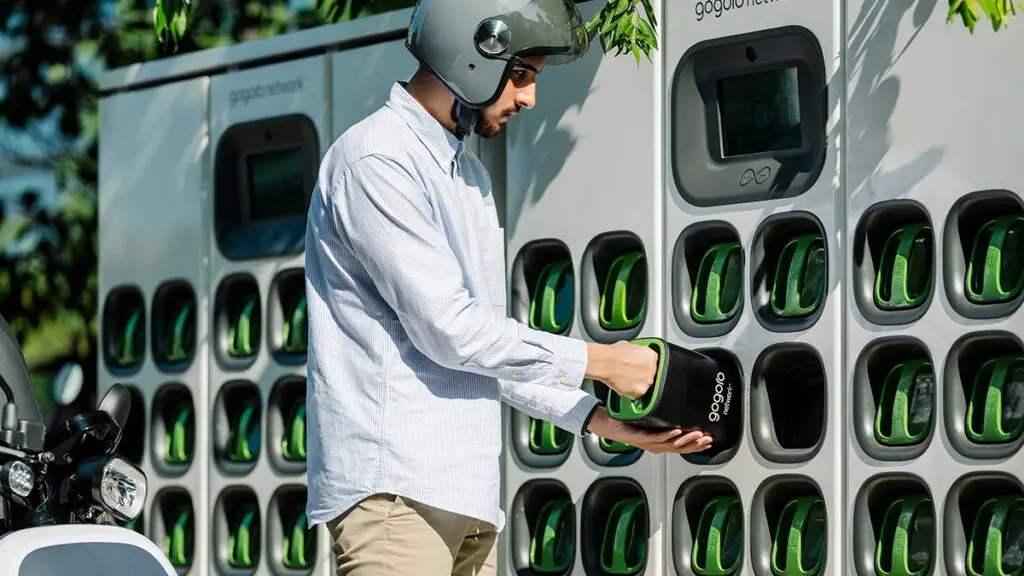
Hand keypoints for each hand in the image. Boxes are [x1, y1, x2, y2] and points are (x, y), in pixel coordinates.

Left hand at [586, 407, 712, 454]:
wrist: (606, 426)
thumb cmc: (624, 424)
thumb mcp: (646, 421)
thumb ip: (659, 419)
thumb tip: (672, 410)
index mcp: (658, 443)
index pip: (681, 447)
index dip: (696, 446)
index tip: (709, 441)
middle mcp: (655, 446)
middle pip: (680, 448)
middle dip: (695, 444)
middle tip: (708, 439)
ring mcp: (648, 443)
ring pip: (671, 444)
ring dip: (686, 440)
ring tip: (698, 434)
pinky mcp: (640, 438)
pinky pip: (656, 437)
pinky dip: (668, 434)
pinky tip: (678, 431)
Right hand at [587, 341, 657, 400]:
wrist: (605, 362)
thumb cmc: (613, 354)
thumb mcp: (629, 346)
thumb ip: (637, 354)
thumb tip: (634, 357)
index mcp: (651, 356)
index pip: (652, 364)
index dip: (643, 367)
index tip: (638, 368)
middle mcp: (652, 368)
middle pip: (649, 375)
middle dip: (640, 376)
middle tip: (629, 375)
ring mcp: (647, 380)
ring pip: (643, 386)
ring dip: (635, 385)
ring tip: (624, 380)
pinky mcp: (640, 391)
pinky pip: (636, 395)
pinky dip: (629, 393)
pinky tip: (622, 386)